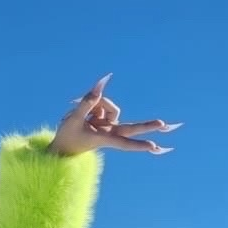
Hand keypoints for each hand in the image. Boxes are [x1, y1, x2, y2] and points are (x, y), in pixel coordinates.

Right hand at [47, 73, 181, 156]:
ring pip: (111, 107)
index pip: (124, 142)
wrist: (63, 146)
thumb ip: (88, 101)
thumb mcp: (74, 118)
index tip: (152, 146)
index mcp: (104, 139)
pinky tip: (87, 116)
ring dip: (97, 104)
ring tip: (83, 117)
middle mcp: (111, 132)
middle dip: (148, 126)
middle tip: (164, 124)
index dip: (137, 144)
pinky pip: (104, 104)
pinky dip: (95, 105)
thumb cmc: (68, 137)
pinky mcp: (106, 119)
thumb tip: (102, 82)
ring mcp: (110, 125)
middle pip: (133, 128)